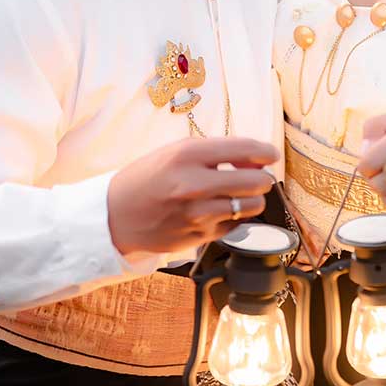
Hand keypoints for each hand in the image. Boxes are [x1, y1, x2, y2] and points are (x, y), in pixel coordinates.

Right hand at [107, 137, 277, 259]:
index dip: (266, 151)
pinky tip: (219, 211)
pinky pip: (234, 225)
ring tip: (240, 195)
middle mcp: (194, 184)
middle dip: (262, 178)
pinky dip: (234, 218)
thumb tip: (254, 160)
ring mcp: (197, 213)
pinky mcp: (199, 236)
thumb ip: (213, 153)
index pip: (244, 149)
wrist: (115, 216)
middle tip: (256, 176)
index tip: (270, 154)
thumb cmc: (147, 180)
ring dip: (252, 199)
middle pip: (256, 181)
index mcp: (187, 155)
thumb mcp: (174, 153)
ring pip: (251, 206)